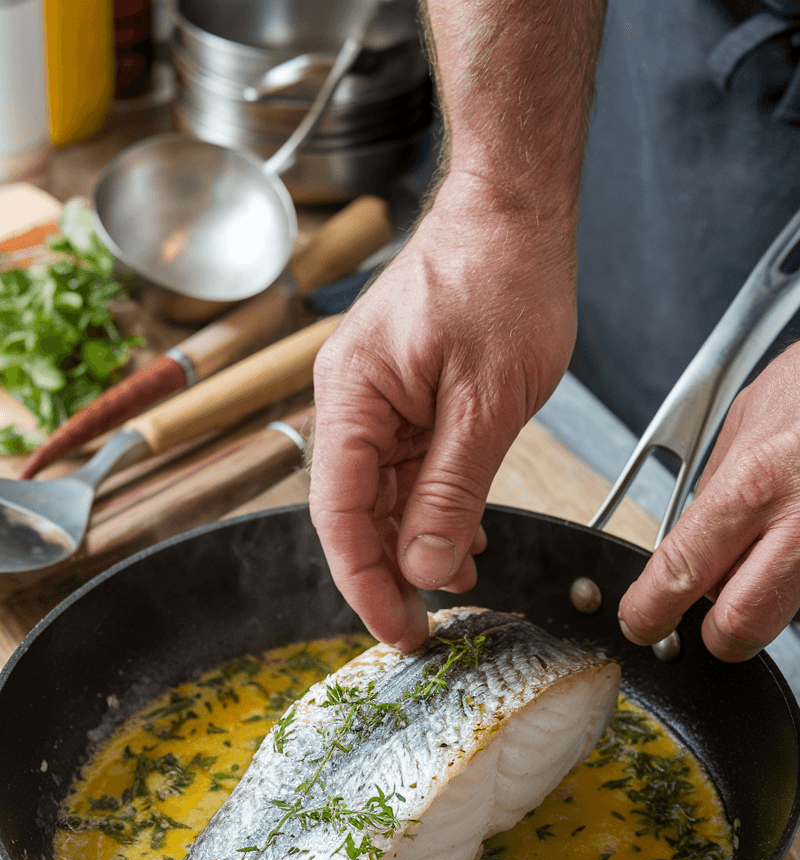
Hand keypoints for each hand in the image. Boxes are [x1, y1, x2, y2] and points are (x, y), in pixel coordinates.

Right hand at [309, 172, 577, 650]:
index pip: (340, 515)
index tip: (400, 630)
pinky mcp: (406, 395)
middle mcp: (351, 399)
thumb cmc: (501, 278)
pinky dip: (435, 507)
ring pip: (384, 496)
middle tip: (428, 624)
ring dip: (417, 543)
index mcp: (353, 396)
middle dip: (389, 573)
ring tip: (461, 580)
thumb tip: (425, 569)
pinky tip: (466, 535)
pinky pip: (409, 468)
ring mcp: (377, 397)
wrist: (514, 208)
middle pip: (354, 512)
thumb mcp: (487, 402)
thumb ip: (451, 491)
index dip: (365, 583)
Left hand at [618, 344, 799, 660]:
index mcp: (754, 483)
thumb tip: (688, 533)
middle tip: (708, 617)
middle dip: (718, 633)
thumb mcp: (750, 416)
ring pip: (784, 610)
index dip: (649, 610)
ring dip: (766, 594)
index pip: (681, 573)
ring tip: (773, 543)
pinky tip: (797, 536)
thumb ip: (716, 484)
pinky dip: (798, 571)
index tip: (641, 621)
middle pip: (740, 626)